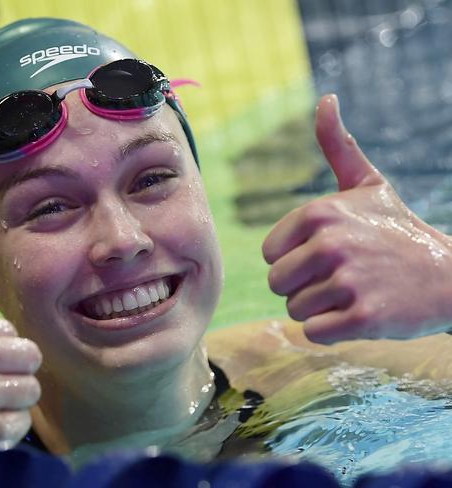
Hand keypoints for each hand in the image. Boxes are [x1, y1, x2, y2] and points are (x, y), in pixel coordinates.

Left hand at [262, 94, 451, 342]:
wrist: (450, 274)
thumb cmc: (397, 229)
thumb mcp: (367, 184)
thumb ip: (338, 146)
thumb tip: (326, 99)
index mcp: (319, 212)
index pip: (269, 254)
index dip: (293, 260)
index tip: (327, 255)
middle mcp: (330, 243)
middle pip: (277, 284)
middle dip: (302, 287)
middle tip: (340, 279)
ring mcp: (348, 280)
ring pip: (294, 310)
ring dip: (319, 309)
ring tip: (353, 293)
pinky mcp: (364, 317)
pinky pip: (314, 333)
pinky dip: (331, 331)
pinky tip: (359, 313)